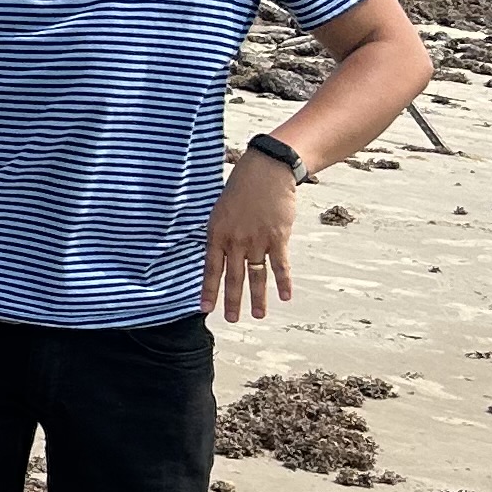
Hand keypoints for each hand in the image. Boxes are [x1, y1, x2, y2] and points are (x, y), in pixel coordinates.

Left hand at [206, 153, 297, 321]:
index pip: (211, 268)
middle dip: (232, 300)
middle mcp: (236, 240)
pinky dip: (284, 281)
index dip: (209, 290)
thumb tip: (218, 254)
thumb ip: (219, 233)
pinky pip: (280, 264)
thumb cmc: (241, 188)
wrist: (266, 171)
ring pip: (257, 275)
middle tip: (232, 320)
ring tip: (257, 315)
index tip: (205, 309)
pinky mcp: (278, 237)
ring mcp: (257, 240)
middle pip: (234, 276)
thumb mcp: (220, 209)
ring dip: (257, 297)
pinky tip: (285, 296)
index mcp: (217, 233)